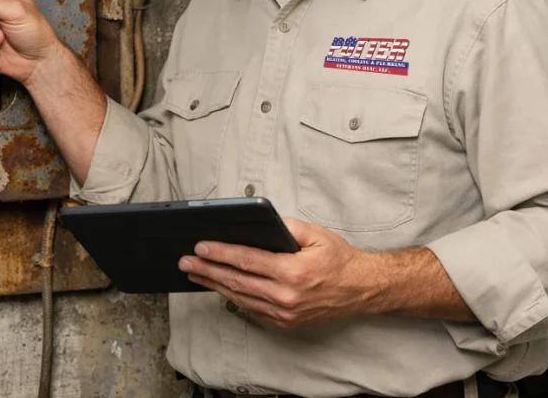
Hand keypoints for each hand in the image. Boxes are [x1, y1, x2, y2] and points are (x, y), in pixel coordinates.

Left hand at [178, 218, 375, 328]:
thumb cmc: (338, 259)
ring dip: (214, 284)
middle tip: (185, 262)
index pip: (246, 260)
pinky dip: (232, 296)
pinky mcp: (285, 322)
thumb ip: (285, 227)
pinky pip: (251, 308)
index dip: (220, 253)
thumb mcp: (315, 234)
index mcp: (292, 271)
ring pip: (240, 297)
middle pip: (237, 280)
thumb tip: (258, 224)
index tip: (199, 247)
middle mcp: (286, 296)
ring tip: (194, 273)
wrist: (362, 289)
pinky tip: (218, 286)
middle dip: (207, 270)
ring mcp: (284, 313)